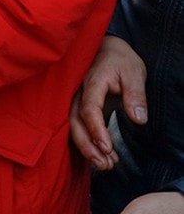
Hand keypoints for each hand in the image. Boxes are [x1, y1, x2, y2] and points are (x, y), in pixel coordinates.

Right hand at [69, 35, 146, 170]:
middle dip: (88, 146)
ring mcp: (77, 99)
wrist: (107, 48)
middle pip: (75, 122)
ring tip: (106, 165)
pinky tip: (103, 155)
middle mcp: (78, 93)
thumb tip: (138, 119)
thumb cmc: (120, 60)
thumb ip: (135, 95)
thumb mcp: (134, 73)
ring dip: (87, 147)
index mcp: (91, 83)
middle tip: (105, 165)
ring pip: (74, 126)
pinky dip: (88, 142)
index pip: (89, 110)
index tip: (108, 147)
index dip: (96, 130)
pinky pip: (79, 125)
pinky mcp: (81, 106)